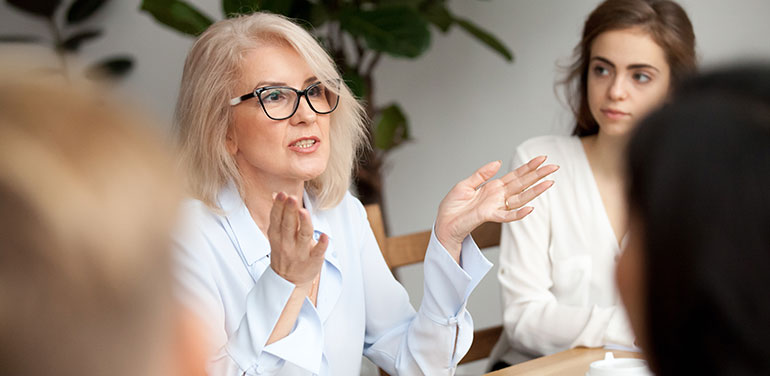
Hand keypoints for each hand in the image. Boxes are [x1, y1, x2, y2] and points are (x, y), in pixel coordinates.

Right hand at [267, 192, 327, 286]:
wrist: (288, 281)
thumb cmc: (284, 252)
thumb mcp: (277, 235)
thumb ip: (279, 215)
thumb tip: (276, 194)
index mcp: (277, 235)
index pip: (277, 219)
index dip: (279, 206)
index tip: (282, 194)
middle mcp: (287, 243)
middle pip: (288, 225)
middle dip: (289, 211)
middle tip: (292, 198)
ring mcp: (300, 253)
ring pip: (303, 236)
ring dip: (304, 224)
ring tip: (304, 212)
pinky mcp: (313, 261)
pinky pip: (317, 252)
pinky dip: (321, 245)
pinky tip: (325, 236)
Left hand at [435, 156, 557, 260]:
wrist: (443, 223)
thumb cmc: (452, 207)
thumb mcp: (465, 184)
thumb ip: (481, 174)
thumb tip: (498, 162)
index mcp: (493, 187)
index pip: (515, 175)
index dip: (528, 167)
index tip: (542, 158)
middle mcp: (498, 197)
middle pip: (522, 184)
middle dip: (538, 175)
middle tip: (554, 167)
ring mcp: (495, 207)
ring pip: (520, 198)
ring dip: (535, 191)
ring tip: (550, 183)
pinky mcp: (489, 216)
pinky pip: (507, 216)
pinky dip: (518, 213)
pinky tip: (531, 208)